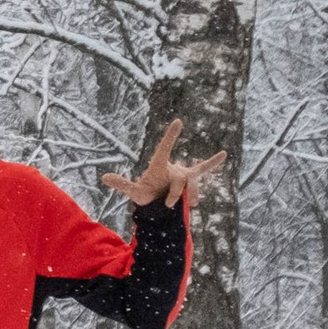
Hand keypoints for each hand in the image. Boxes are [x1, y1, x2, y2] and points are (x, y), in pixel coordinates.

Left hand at [101, 117, 226, 209]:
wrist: (156, 206)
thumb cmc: (145, 196)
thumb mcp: (135, 192)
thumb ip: (123, 184)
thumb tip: (103, 178)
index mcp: (159, 165)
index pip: (165, 148)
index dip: (171, 136)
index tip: (178, 122)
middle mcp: (172, 167)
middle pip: (180, 178)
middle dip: (175, 193)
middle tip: (169, 205)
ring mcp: (182, 173)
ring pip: (192, 182)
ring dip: (190, 194)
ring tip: (189, 205)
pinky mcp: (190, 180)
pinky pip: (203, 169)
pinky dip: (213, 162)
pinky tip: (224, 154)